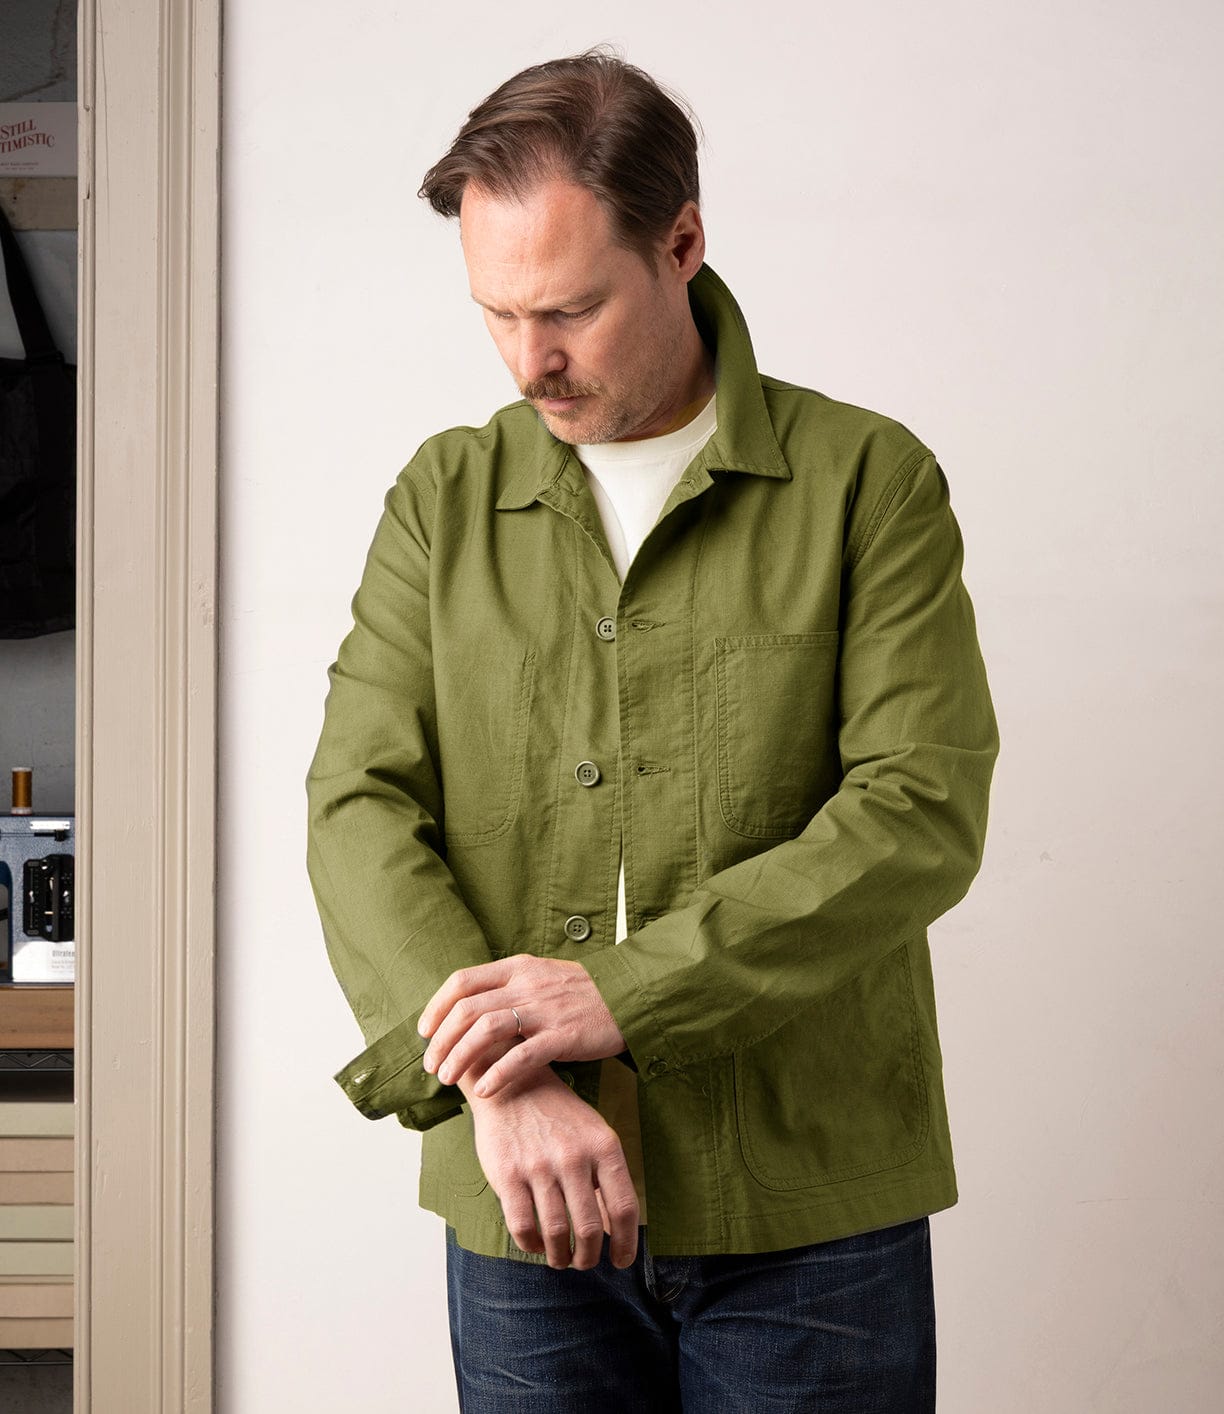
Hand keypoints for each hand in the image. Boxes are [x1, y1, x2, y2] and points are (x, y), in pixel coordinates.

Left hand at [419, 955, 624, 1098]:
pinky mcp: (563, 1036)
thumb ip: (509, 989)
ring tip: (449, 1079)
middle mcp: (526, 984)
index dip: (436, 1007)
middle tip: (432, 1066)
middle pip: (466, 1008)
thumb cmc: (584, 992)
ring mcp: (545, 1009)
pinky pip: (521, 1056)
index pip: (462, 981)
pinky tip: (485, 1091)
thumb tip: (469, 1013)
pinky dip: (497, 1074)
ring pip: (486, 1029)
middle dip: (441, 1040)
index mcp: (518, 968)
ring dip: (460, 1056)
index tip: (424, 1031)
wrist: (631, 995)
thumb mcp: (542, 977)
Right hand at [460, 1065, 639, 1268]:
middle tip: (584, 1262)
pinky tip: (537, 1244)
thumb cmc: (558, 1115)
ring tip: (561, 1259)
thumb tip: (616, 1228)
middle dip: (589, 1257)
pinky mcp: (508, 1175)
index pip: (624, 1208)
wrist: (512, 1083)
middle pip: (591, 1229)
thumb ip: (605, 1176)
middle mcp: (574, 1157)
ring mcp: (539, 1167)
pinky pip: (523, 1227)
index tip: (622, 1261)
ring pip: (557, 1234)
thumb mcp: (593, 1134)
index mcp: (603, 1146)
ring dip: (561, 1257)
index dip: (626, 1243)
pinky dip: (532, 1245)